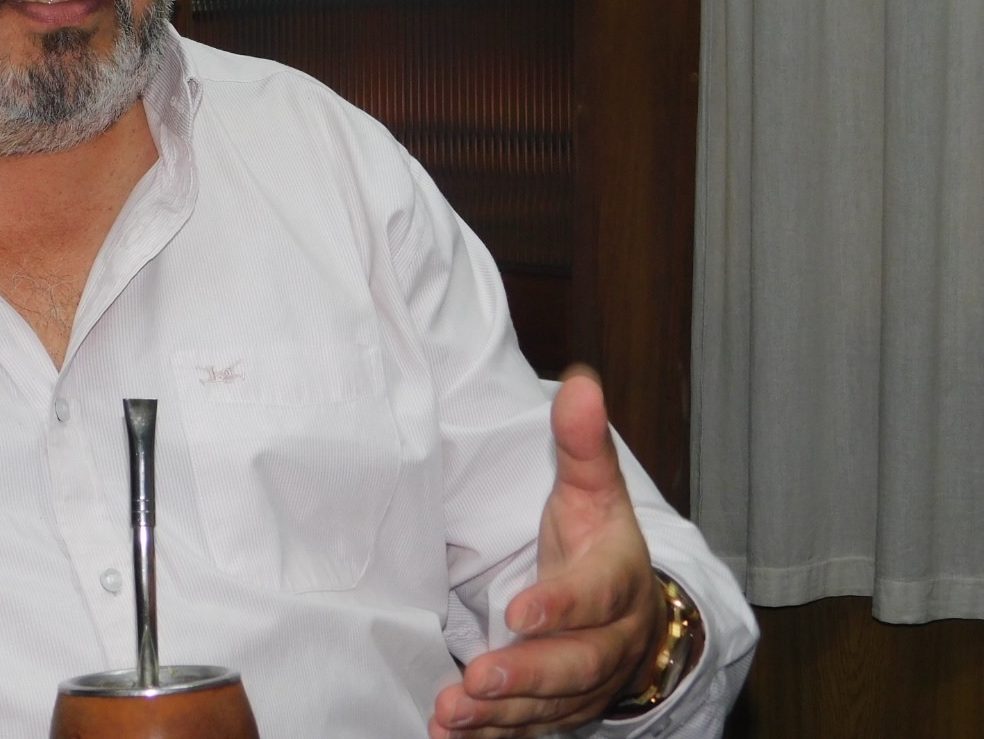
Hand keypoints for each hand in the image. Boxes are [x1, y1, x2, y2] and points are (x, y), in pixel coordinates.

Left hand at [429, 368, 664, 738]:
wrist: (636, 611)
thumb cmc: (600, 542)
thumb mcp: (594, 487)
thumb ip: (582, 441)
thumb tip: (581, 382)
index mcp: (620, 579)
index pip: (596, 595)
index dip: (561, 605)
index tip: (518, 612)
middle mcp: (612, 640)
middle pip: (577, 665)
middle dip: (527, 674)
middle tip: (479, 677)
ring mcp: (589, 682)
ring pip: (550, 706)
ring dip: (501, 714)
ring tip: (451, 711)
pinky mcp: (562, 709)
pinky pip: (531, 729)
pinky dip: (493, 736)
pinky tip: (450, 734)